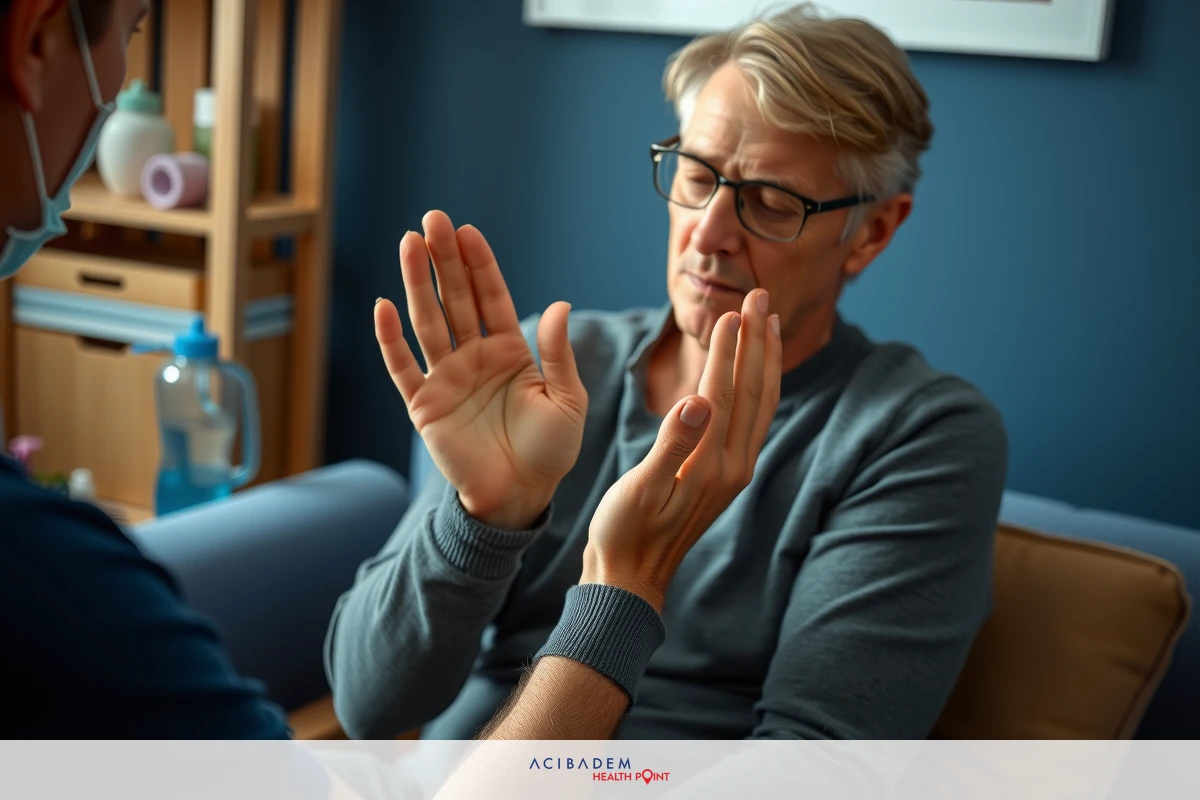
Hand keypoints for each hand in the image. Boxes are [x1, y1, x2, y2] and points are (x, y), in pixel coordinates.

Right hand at [375, 211, 587, 529]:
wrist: (520, 497)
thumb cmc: (550, 451)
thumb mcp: (567, 401)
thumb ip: (558, 354)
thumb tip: (560, 303)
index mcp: (511, 352)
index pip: (492, 297)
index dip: (479, 264)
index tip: (467, 231)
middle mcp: (475, 357)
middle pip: (455, 299)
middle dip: (444, 260)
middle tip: (432, 220)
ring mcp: (447, 378)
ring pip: (428, 322)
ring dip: (416, 284)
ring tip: (408, 243)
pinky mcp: (424, 405)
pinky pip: (403, 367)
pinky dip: (391, 339)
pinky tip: (385, 306)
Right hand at [581, 289, 781, 610]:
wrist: (630, 579)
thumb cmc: (624, 534)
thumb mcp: (641, 490)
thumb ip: (672, 445)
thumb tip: (696, 400)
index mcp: (711, 465)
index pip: (725, 394)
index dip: (729, 351)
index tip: (732, 310)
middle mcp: (733, 466)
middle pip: (753, 392)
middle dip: (759, 342)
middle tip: (762, 296)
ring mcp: (734, 471)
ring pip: (759, 404)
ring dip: (765, 360)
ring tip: (767, 321)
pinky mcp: (727, 475)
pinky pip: (752, 420)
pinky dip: (757, 387)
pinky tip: (754, 372)